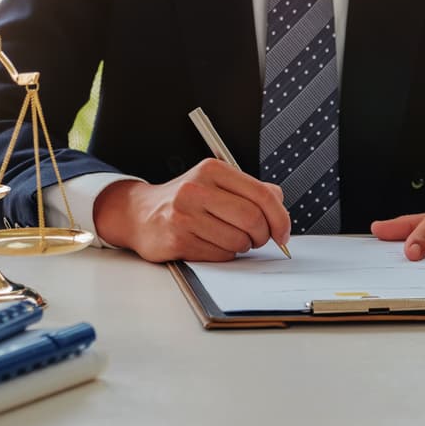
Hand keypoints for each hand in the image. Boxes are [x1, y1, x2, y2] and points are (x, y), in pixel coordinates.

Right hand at [93, 158, 290, 262]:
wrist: (140, 214)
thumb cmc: (187, 200)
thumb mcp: (218, 184)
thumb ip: (252, 191)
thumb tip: (280, 206)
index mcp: (213, 170)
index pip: (262, 194)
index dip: (280, 217)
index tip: (283, 232)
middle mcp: (196, 189)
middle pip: (252, 219)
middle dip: (262, 235)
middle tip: (258, 239)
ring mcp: (184, 215)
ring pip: (238, 240)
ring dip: (242, 246)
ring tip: (231, 239)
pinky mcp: (177, 239)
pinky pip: (219, 255)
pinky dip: (224, 255)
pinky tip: (213, 244)